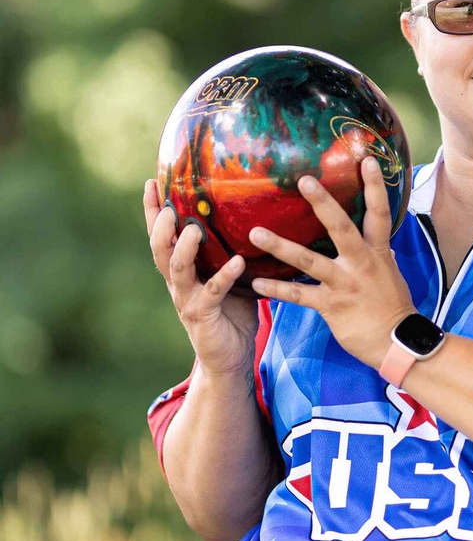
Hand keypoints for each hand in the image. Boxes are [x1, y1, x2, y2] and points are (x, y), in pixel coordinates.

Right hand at [144, 180, 258, 374]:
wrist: (230, 358)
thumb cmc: (232, 313)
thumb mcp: (229, 277)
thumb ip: (231, 251)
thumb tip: (254, 216)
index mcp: (181, 270)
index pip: (160, 235)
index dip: (151, 210)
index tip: (151, 181)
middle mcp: (178, 282)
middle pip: (159, 248)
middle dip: (159, 224)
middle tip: (167, 205)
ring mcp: (188, 299)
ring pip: (177, 268)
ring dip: (185, 247)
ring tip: (195, 229)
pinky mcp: (204, 315)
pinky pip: (213, 291)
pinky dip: (225, 275)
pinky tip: (238, 261)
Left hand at [248, 156, 414, 368]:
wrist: (396, 342)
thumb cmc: (392, 307)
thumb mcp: (390, 273)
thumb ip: (376, 253)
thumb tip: (375, 239)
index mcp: (378, 252)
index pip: (379, 213)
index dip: (375, 186)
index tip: (367, 160)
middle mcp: (361, 263)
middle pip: (341, 227)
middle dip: (322, 203)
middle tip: (303, 180)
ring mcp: (345, 283)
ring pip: (309, 260)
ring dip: (280, 246)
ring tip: (255, 233)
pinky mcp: (331, 305)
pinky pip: (299, 295)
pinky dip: (277, 289)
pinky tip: (256, 282)